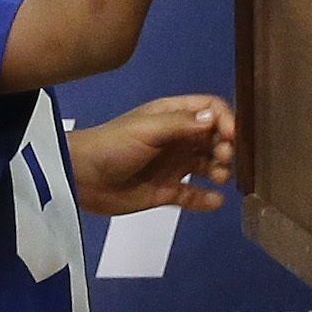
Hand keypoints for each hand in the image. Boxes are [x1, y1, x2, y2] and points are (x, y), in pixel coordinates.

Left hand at [68, 93, 235, 216]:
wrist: (80, 178)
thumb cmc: (111, 145)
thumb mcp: (148, 129)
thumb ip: (182, 124)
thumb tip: (215, 119)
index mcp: (172, 116)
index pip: (209, 110)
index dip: (224, 120)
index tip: (230, 135)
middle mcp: (176, 139)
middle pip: (213, 138)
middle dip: (225, 146)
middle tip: (223, 157)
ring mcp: (172, 166)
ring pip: (207, 166)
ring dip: (220, 170)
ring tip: (219, 177)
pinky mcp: (165, 192)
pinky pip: (193, 195)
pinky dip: (206, 199)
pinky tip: (215, 201)